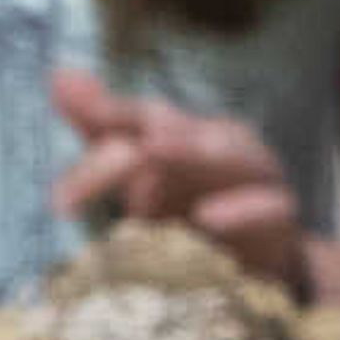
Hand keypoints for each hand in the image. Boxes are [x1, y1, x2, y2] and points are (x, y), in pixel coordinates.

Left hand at [49, 70, 307, 297]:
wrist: (257, 266)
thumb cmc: (189, 213)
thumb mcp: (140, 175)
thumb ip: (103, 130)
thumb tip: (59, 73)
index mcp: (182, 130)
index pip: (137, 120)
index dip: (101, 129)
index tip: (61, 187)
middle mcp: (218, 143)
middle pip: (174, 132)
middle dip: (134, 142)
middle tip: (98, 133)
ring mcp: (253, 176)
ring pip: (227, 154)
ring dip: (190, 150)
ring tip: (153, 147)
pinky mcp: (280, 216)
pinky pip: (270, 206)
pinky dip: (243, 209)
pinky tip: (209, 218)